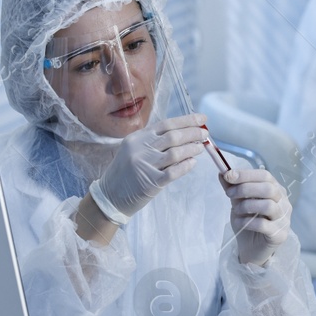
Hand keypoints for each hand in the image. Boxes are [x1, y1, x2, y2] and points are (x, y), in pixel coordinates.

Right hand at [88, 114, 204, 219]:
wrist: (110, 196)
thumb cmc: (125, 172)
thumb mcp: (133, 150)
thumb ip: (153, 141)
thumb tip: (183, 133)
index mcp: (137, 138)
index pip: (166, 124)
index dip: (186, 120)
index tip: (201, 119)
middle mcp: (140, 149)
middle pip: (173, 136)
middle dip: (193, 133)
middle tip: (205, 134)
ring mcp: (145, 166)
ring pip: (175, 153)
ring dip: (192, 149)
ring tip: (200, 148)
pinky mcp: (150, 183)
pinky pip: (173, 172)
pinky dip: (186, 166)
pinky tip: (193, 163)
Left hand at [222, 167, 291, 266]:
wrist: (251, 248)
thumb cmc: (248, 222)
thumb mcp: (238, 202)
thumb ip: (232, 187)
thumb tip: (222, 172)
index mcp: (276, 190)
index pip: (265, 176)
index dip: (246, 174)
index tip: (228, 175)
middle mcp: (284, 203)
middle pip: (269, 189)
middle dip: (245, 189)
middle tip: (229, 194)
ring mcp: (284, 219)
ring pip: (269, 206)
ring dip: (247, 206)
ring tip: (235, 210)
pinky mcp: (280, 234)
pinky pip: (264, 225)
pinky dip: (247, 222)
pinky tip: (239, 222)